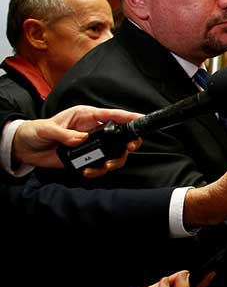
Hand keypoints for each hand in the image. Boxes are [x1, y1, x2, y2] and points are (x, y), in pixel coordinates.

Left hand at [11, 105, 142, 177]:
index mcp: (86, 116)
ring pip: (114, 152)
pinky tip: (87, 172)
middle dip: (128, 143)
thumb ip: (65, 134)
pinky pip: (101, 165)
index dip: (128, 116)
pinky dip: (98, 170)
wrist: (25, 148)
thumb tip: (82, 139)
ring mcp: (92, 145)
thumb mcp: (47, 129)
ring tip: (103, 167)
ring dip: (114, 161)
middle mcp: (93, 130)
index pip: (112, 114)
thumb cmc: (36, 131)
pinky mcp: (86, 158)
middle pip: (120, 135)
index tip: (141, 119)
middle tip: (129, 149)